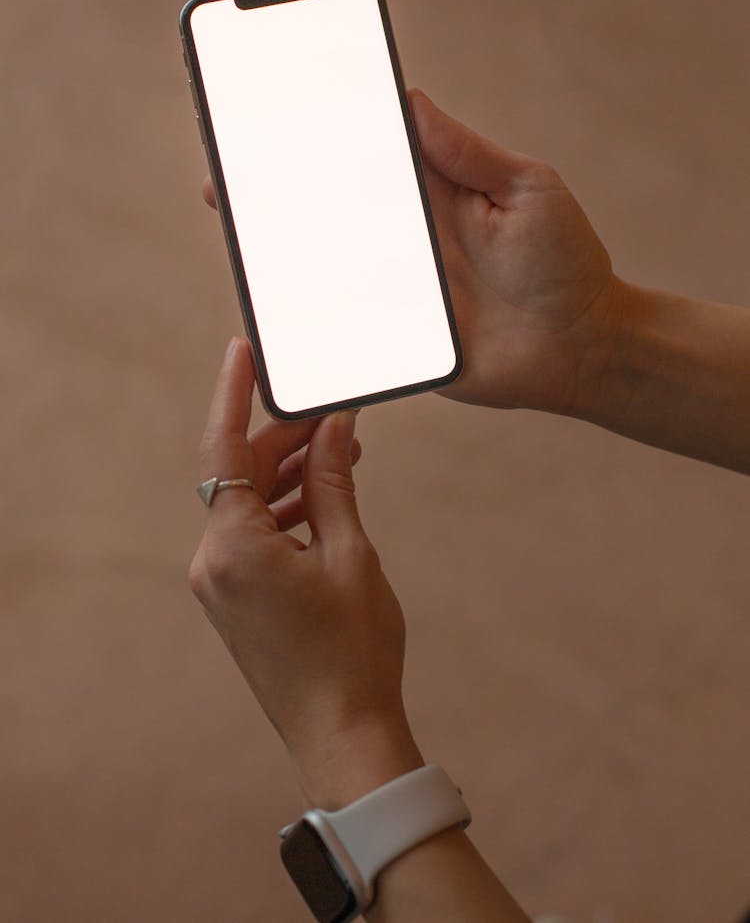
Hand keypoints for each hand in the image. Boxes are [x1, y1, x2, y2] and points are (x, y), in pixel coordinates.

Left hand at [189, 338, 421, 806]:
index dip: (233, 394)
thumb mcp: (351, 554)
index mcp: (234, 548)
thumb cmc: (353, 650)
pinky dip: (284, 510)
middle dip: (285, 439)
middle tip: (334, 412)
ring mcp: (219, 584)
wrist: (342, 733)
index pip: (225, 450)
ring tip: (343, 452)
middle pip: (241, 475)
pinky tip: (324, 498)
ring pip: (247, 504)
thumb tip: (335, 427)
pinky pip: (251, 534)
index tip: (242, 350)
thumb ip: (335, 482)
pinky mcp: (233, 599)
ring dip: (290, 475)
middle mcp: (212, 562)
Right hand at [200, 90, 619, 414]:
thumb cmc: (567, 264)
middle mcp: (407, 236)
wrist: (582, 349)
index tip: (274, 113)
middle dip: (279, 191)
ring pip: (327, 263)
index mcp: (434, 191)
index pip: (367, 154)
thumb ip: (470, 152)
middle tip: (225, 175)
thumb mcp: (529, 191)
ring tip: (235, 231)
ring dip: (282, 250)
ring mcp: (397, 287)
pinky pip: (343, 322)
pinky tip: (269, 303)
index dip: (324, 133)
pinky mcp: (395, 335)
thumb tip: (412, 99)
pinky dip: (308, 315)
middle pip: (332, 207)